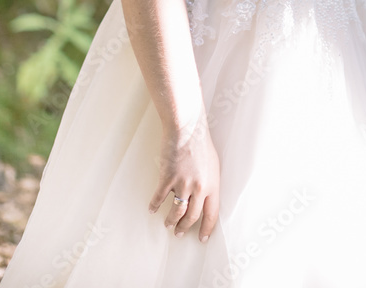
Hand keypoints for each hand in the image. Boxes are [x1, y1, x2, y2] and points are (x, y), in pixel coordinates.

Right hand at [149, 108, 219, 241]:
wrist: (187, 128)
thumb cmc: (201, 142)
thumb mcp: (212, 164)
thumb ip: (209, 182)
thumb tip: (204, 196)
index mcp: (212, 184)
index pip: (211, 214)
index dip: (207, 228)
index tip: (202, 238)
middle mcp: (198, 188)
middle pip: (192, 216)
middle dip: (185, 227)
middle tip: (180, 233)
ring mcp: (182, 183)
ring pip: (176, 211)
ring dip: (171, 220)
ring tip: (168, 224)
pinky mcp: (167, 178)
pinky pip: (159, 198)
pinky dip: (155, 205)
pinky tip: (152, 209)